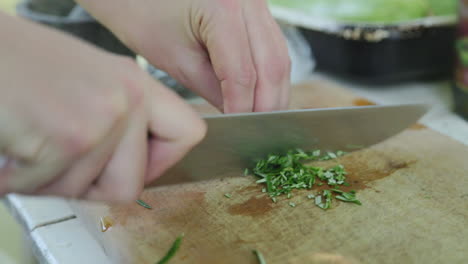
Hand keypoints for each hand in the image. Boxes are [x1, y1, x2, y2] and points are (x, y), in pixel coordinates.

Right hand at [0, 13, 205, 201]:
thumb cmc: (20, 65)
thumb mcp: (90, 81)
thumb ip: (122, 118)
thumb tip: (136, 158)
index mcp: (137, 82)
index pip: (189, 134)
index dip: (160, 162)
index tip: (136, 165)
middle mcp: (128, 97)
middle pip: (133, 184)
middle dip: (90, 184)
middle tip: (60, 158)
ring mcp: (103, 117)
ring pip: (88, 192)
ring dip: (50, 179)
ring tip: (32, 140)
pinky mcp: (71, 137)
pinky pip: (51, 188)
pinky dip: (22, 179)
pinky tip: (16, 145)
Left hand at [77, 0, 290, 112]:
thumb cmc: (144, 15)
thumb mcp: (176, 60)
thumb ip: (213, 90)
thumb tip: (240, 115)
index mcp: (223, 9)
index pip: (244, 73)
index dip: (244, 107)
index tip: (240, 129)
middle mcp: (248, 1)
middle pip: (274, 64)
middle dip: (267, 104)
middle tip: (257, 130)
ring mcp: (256, 3)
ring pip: (280, 57)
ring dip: (274, 91)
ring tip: (261, 117)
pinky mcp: (256, 9)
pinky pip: (274, 47)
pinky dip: (270, 75)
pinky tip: (262, 94)